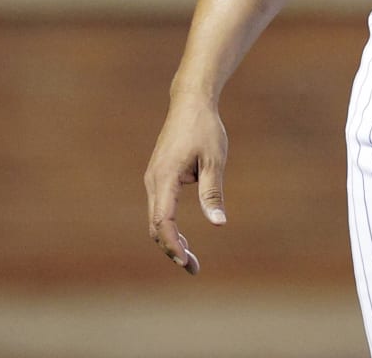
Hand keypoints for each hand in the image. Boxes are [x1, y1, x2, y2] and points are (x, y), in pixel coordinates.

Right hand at [143, 94, 227, 273]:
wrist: (190, 102)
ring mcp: (153, 179)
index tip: (186, 260)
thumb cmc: (205, 128)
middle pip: (155, 225)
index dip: (173, 243)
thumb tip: (219, 223)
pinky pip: (159, 209)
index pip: (164, 220)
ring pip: (155, 219)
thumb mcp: (215, 160)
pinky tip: (184, 240)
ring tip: (191, 260)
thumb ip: (213, 192)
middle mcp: (153, 180)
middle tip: (193, 268)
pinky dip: (168, 228)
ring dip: (170, 240)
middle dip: (172, 249)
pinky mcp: (158, 177)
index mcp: (165, 177)